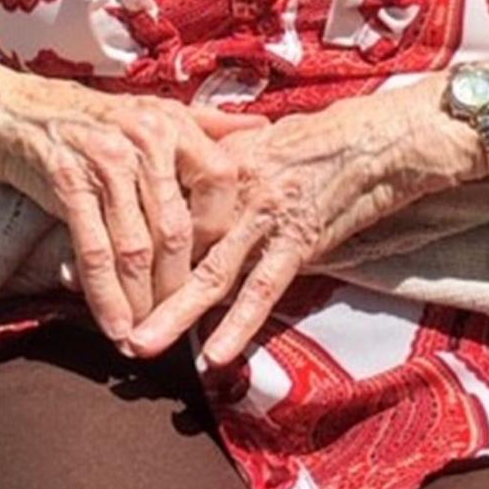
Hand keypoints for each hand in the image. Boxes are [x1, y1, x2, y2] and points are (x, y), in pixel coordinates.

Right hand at [0, 64, 264, 344]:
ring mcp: (105, 160)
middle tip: (181, 323)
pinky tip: (115, 326)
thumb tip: (262, 132)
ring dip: (145, 300)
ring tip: (149, 336)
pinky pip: (95, 250)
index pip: (221, 179)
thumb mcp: (151, 113)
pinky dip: (107, 296)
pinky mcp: (67, 182)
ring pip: (138, 246)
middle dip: (181, 284)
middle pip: (179, 226)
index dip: (221, 229)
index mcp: (172, 122)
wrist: (12, 106)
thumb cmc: (88, 116)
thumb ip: (207, 126)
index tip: (212, 265)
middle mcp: (144, 137)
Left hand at [125, 77, 481, 366]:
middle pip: (175, 241)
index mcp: (223, 158)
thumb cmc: (331, 134)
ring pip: (210, 270)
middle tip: (105, 315)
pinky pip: (263, 287)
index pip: (166, 202)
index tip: (104, 262)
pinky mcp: (301, 238)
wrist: (385, 135)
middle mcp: (236, 184)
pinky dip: (238, 323)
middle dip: (140, 282)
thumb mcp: (267, 137)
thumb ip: (227, 157)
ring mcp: (267, 213)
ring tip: (141, 344)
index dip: (134, 234)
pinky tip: (215, 354)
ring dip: (173, 312)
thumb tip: (192, 177)